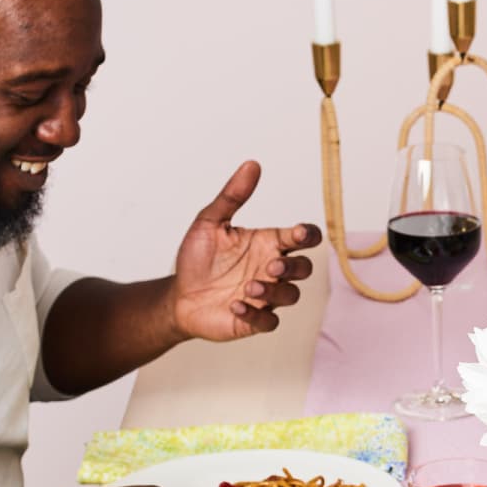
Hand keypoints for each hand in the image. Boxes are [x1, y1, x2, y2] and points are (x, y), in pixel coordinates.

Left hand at [169, 161, 321, 339]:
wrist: (178, 295)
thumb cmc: (197, 259)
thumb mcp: (209, 222)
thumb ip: (231, 196)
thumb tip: (252, 164)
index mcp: (268, 244)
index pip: (303, 238)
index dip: (307, 235)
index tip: (296, 234)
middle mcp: (271, 270)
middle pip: (304, 269)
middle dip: (294, 267)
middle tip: (271, 266)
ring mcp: (265, 297)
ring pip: (290, 296)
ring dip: (274, 292)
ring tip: (248, 287)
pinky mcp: (254, 320)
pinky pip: (269, 322)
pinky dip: (256, 315)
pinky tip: (235, 306)